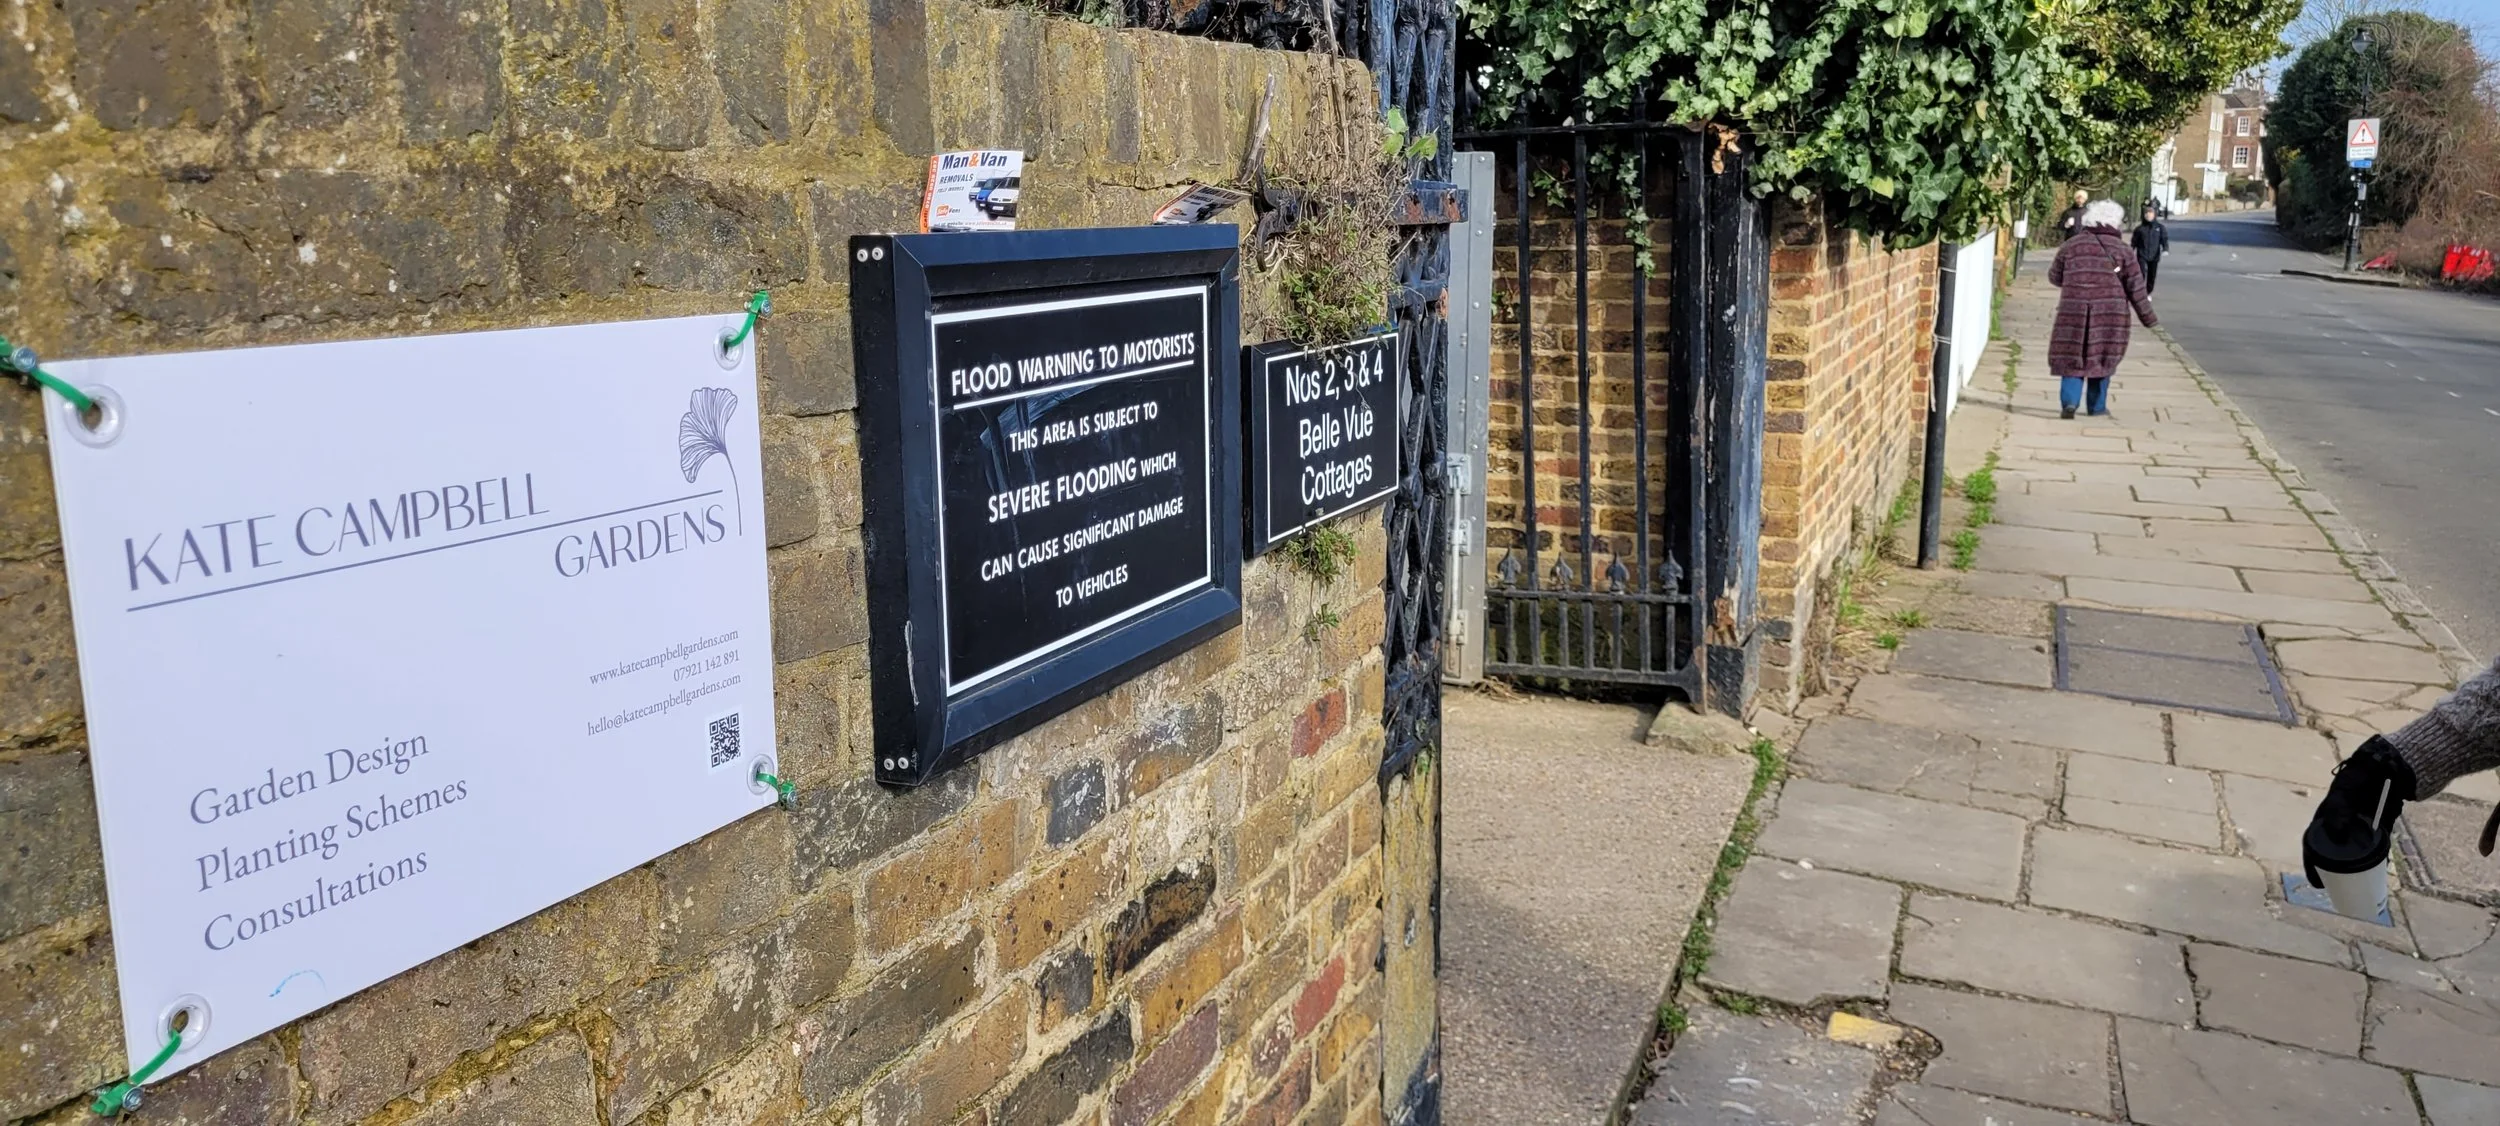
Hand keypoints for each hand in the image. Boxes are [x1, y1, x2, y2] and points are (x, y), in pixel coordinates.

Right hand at [2302, 736, 2415, 886]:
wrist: (2391, 766)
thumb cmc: (2363, 776)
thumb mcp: (2347, 792)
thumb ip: (2339, 810)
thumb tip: (2336, 835)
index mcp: (2327, 815)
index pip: (2314, 843)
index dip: (2312, 863)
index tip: (2317, 882)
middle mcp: (2341, 822)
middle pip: (2332, 851)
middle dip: (2330, 871)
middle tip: (2334, 889)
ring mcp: (2360, 826)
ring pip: (2352, 852)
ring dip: (2351, 869)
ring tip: (2353, 886)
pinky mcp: (2378, 827)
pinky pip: (2374, 848)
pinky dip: (2373, 861)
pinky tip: (2375, 873)